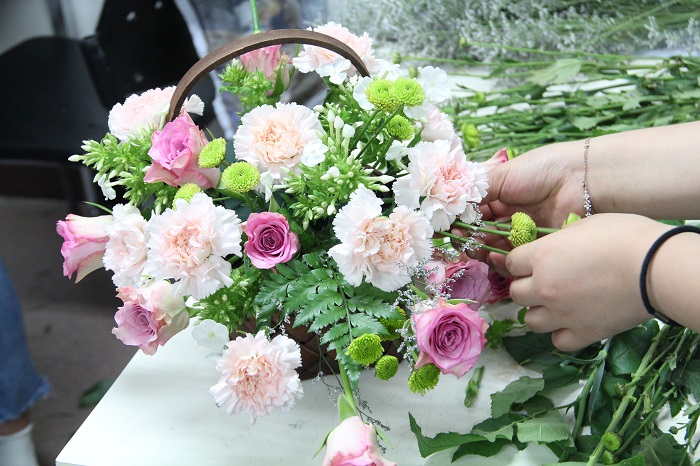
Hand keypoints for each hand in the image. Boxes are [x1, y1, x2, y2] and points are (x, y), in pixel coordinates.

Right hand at [458, 140, 584, 268]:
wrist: (580, 181)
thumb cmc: (540, 170)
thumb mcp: (502, 176)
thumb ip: (475, 192)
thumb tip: (450, 206)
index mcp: (497, 192)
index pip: (471, 210)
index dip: (458, 219)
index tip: (448, 227)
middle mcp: (506, 211)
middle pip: (479, 229)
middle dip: (467, 236)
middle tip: (460, 241)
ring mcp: (519, 229)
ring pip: (492, 243)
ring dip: (480, 247)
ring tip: (473, 249)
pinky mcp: (532, 244)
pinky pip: (511, 254)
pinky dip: (499, 256)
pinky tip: (491, 254)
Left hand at [505, 214, 669, 350]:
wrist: (655, 267)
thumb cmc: (623, 237)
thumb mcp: (582, 225)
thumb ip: (558, 240)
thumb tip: (552, 248)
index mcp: (541, 257)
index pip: (511, 263)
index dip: (520, 262)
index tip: (531, 261)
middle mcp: (544, 287)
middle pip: (516, 293)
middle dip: (526, 286)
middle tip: (545, 281)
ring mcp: (561, 314)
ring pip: (530, 320)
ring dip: (539, 311)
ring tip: (556, 304)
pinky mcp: (582, 333)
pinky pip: (557, 341)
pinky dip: (561, 333)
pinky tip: (573, 321)